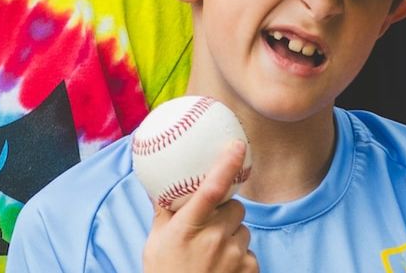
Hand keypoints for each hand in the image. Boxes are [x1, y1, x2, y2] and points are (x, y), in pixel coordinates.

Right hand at [144, 141, 256, 272]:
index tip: (237, 146)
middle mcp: (213, 239)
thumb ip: (164, 212)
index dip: (226, 164)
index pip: (211, 189)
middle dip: (225, 212)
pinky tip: (222, 268)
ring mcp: (234, 256)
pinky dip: (239, 257)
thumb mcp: (156, 242)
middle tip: (209, 226)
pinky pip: (250, 252)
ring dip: (232, 236)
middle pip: (234, 208)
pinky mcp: (249, 270)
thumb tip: (163, 183)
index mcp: (188, 227)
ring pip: (243, 230)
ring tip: (212, 253)